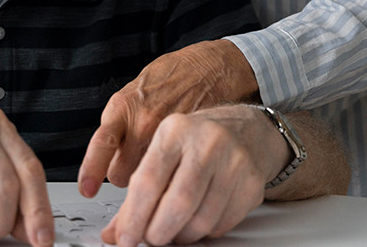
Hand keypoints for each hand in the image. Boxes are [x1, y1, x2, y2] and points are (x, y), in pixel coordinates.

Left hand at [78, 40, 258, 194]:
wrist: (211, 68)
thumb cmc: (172, 78)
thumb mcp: (134, 92)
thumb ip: (119, 124)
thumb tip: (105, 158)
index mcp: (124, 106)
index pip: (102, 143)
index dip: (92, 170)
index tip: (86, 189)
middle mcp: (144, 121)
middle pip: (120, 175)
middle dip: (124, 178)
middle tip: (133, 169)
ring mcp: (168, 136)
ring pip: (146, 182)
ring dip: (149, 181)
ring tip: (159, 165)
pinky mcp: (189, 146)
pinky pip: (172, 177)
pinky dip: (174, 179)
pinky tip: (180, 165)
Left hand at [101, 105, 285, 245]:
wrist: (247, 130)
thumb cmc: (197, 141)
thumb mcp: (163, 151)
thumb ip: (137, 191)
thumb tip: (114, 232)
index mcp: (176, 130)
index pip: (149, 181)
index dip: (133, 216)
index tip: (124, 237)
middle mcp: (207, 142)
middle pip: (178, 204)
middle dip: (158, 232)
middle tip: (150, 238)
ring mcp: (234, 163)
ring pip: (201, 220)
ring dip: (181, 236)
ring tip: (172, 230)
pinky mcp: (251, 185)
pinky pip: (222, 225)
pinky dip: (204, 233)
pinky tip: (197, 221)